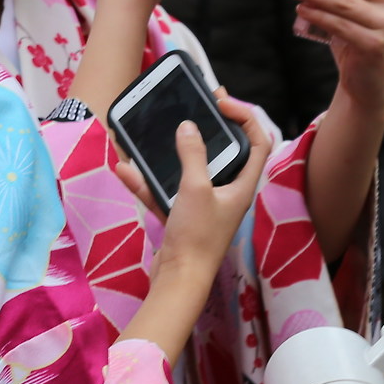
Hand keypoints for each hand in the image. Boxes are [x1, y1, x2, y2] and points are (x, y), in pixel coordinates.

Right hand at [114, 90, 273, 264]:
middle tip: (197, 106)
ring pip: (190, 171)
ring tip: (159, 132)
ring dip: (172, 154)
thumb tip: (189, 127)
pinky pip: (165, 192)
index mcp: (242, 185)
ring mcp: (204, 206)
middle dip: (209, 128)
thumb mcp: (195, 188)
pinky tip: (125, 170)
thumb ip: (193, 155)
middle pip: (224, 153)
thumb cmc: (197, 236)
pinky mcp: (182, 218)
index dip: (245, 116)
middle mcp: (227, 193)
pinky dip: (147, 182)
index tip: (221, 101)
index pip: (257, 142)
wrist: (178, 282)